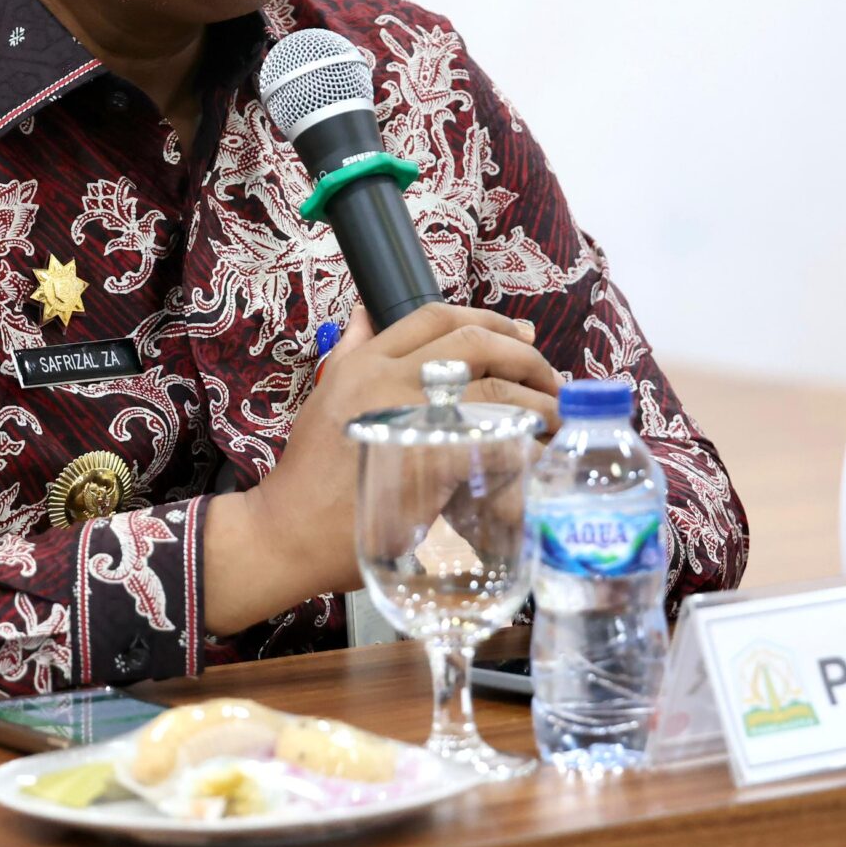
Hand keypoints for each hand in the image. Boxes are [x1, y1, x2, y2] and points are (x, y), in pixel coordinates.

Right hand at [200, 303, 559, 632]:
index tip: (520, 335)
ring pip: (494, 387)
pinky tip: (538, 455)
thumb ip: (349, 351)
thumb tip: (362, 313)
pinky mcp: (429, 459)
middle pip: (474, 342)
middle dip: (524, 354)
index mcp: (365, 361)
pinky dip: (525, 445)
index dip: (488, 319)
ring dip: (537, 400)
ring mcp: (410, 416)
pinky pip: (495, 440)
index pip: (434, 315)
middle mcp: (387, 378)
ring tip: (557, 416)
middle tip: (550, 376)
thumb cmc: (309, 475)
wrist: (288, 533)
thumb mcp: (325, 395)